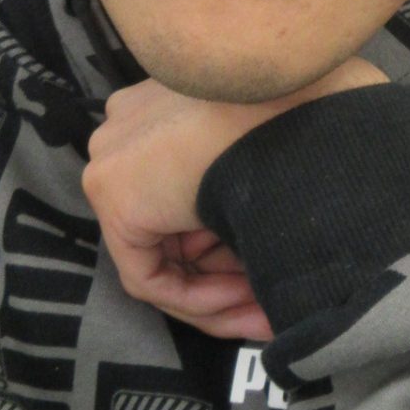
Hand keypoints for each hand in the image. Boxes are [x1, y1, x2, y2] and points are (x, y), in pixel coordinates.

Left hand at [83, 57, 387, 341]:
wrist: (293, 96)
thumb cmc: (297, 119)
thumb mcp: (272, 162)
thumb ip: (251, 200)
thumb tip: (262, 261)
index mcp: (164, 110)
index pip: (185, 202)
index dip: (233, 251)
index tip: (273, 278)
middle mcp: (128, 130)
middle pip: (172, 230)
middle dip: (227, 276)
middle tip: (273, 307)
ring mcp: (112, 159)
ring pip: (161, 256)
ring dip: (219, 293)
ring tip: (269, 312)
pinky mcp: (113, 192)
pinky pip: (147, 274)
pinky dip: (198, 298)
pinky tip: (249, 297)